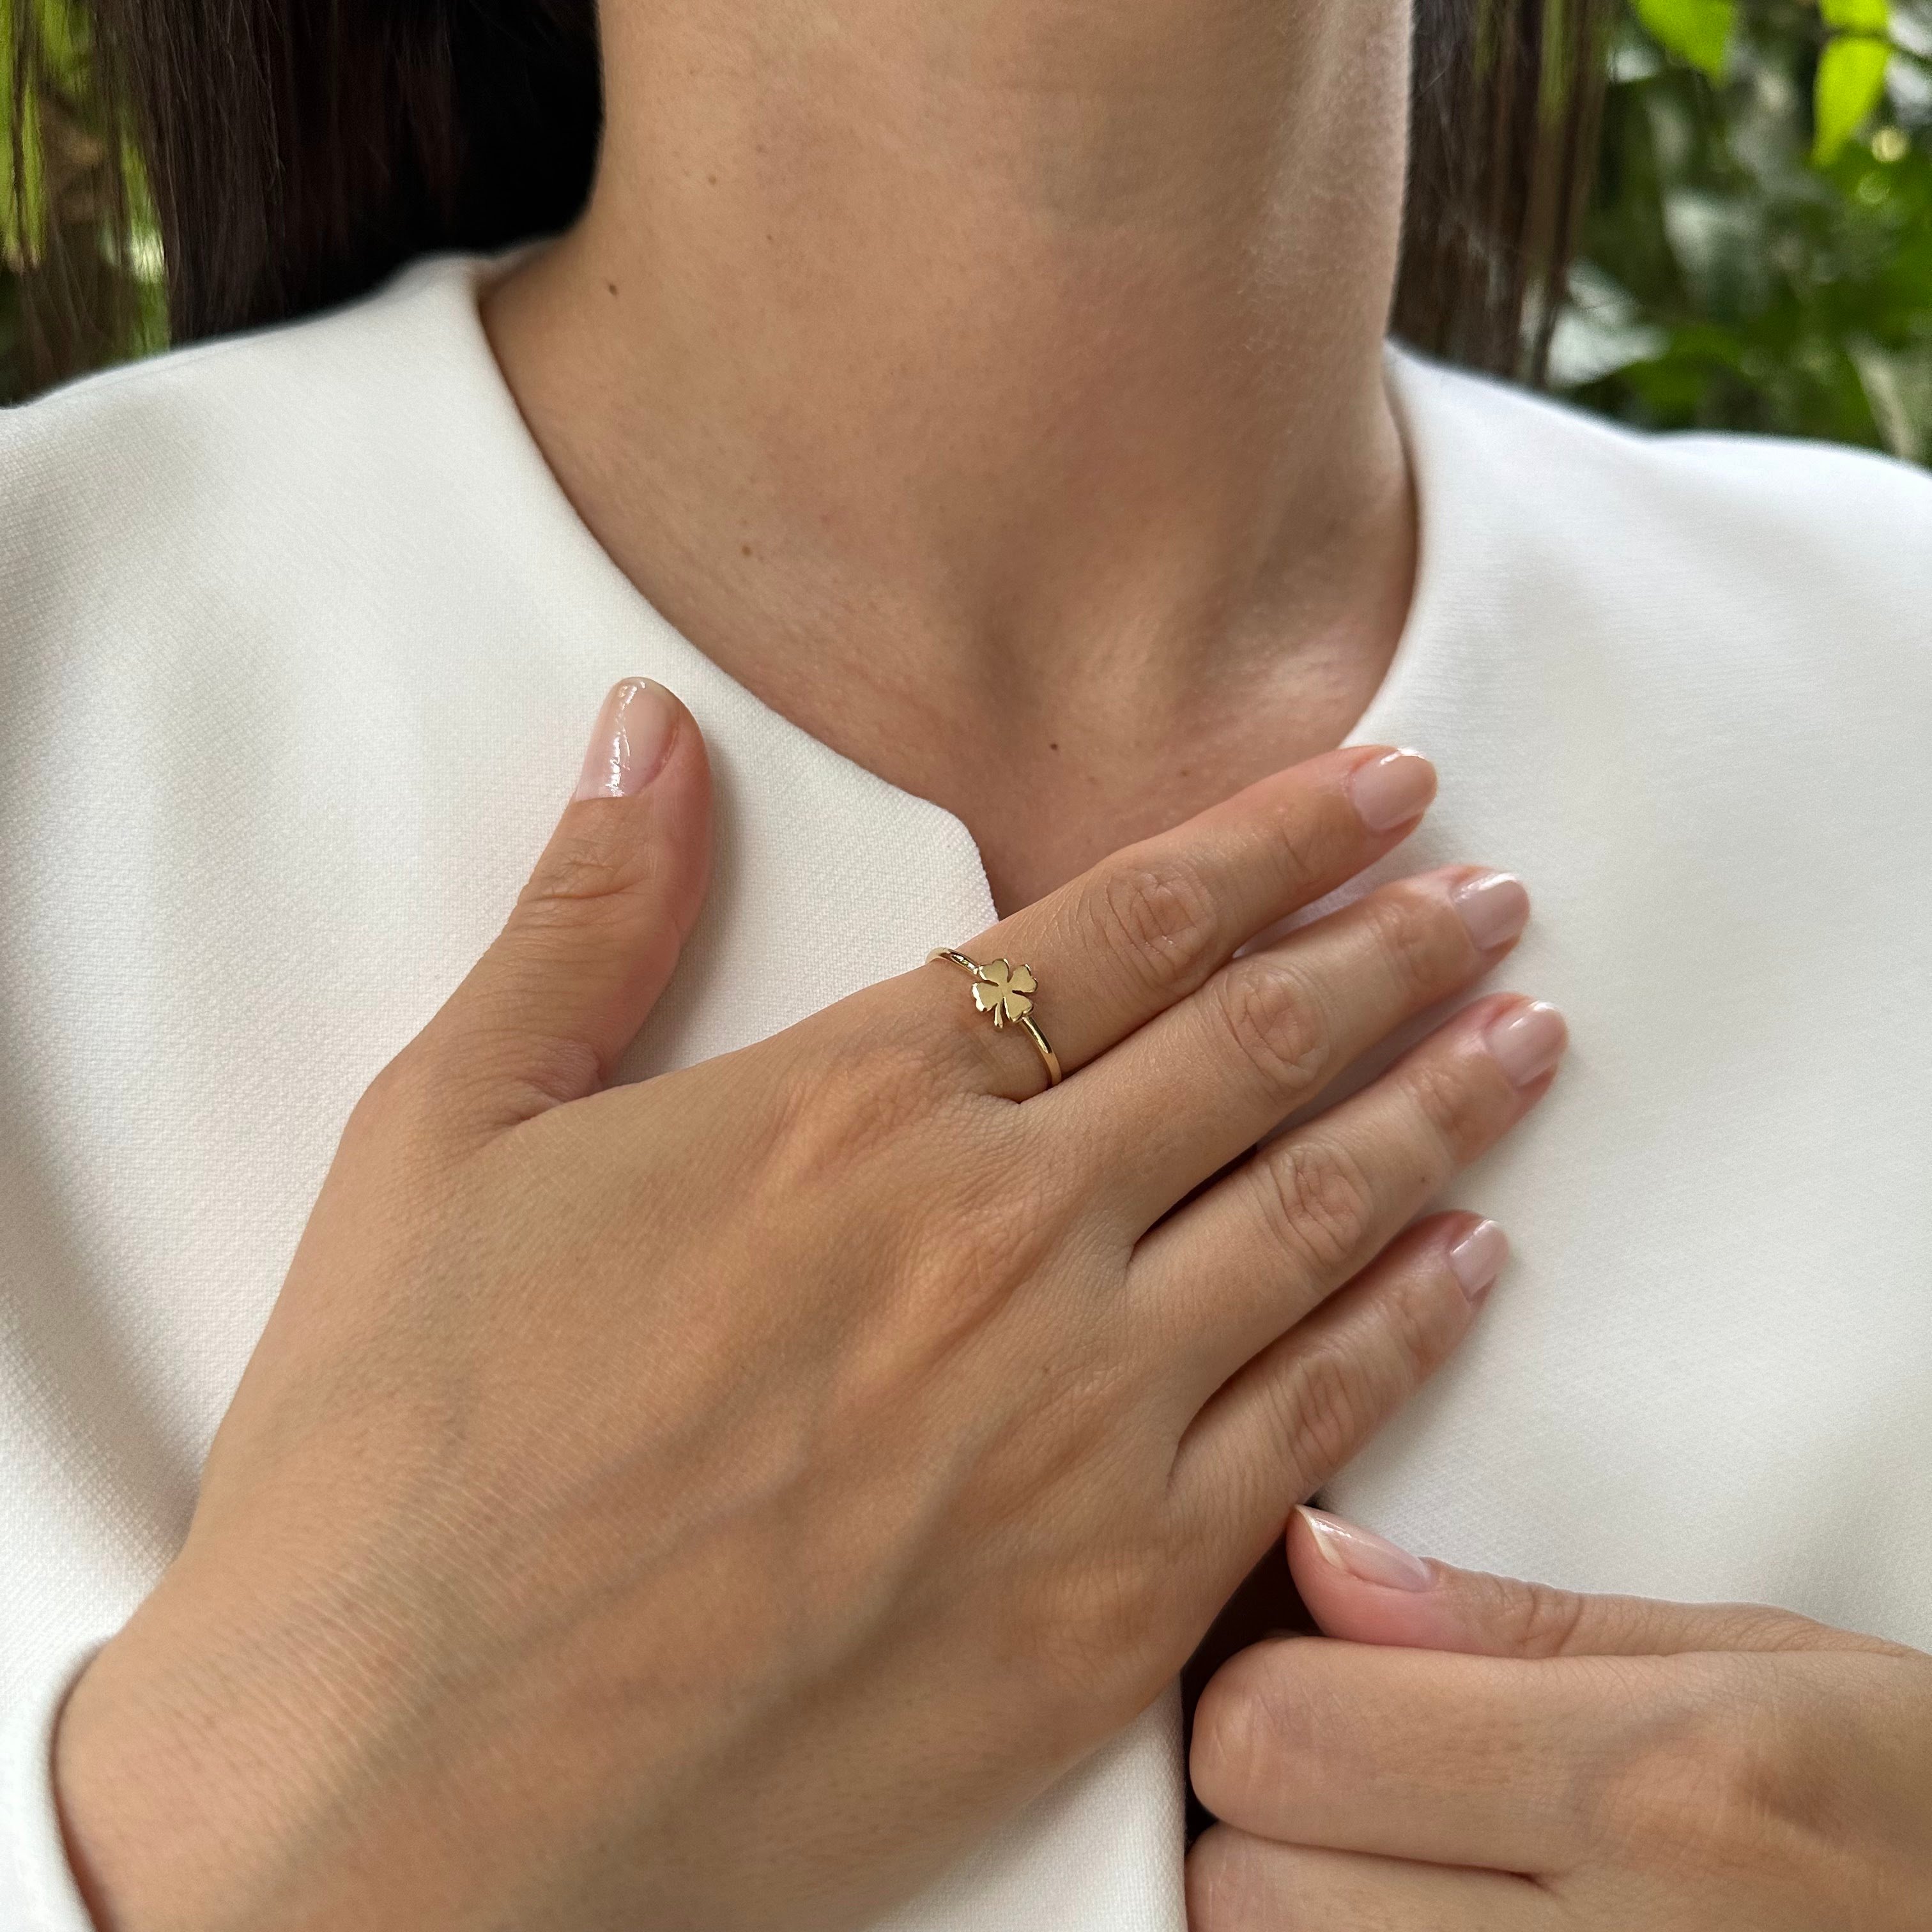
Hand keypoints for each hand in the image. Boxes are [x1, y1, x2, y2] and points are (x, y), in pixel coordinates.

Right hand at [54, 678, 1563, 1931]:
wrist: (402, 1780)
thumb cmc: (402, 1452)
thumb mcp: (445, 1135)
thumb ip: (583, 919)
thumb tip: (644, 730)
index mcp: (851, 1108)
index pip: (1125, 925)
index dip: (1274, 837)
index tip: (1383, 783)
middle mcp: (999, 1236)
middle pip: (1260, 1046)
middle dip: (1394, 948)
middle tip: (1496, 893)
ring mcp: (1077, 1418)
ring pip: (1324, 1212)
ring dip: (1444, 1107)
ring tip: (1528, 1032)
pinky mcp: (1112, 1596)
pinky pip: (1315, 1424)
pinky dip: (1412, 1324)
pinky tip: (1473, 1262)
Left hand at [1189, 1507, 1931, 1929]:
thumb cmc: (1920, 1817)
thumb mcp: (1760, 1664)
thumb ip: (1514, 1624)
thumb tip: (1320, 1557)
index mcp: (1652, 1792)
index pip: (1285, 1734)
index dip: (1261, 1683)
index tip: (1312, 1659)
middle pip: (1247, 1886)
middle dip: (1262, 1815)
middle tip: (1348, 1775)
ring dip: (1296, 1912)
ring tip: (1399, 1858)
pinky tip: (1427, 1919)